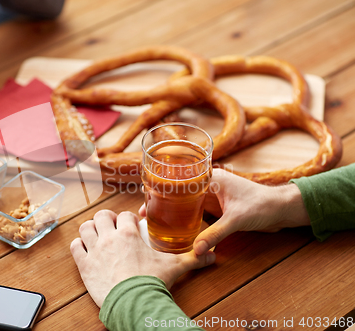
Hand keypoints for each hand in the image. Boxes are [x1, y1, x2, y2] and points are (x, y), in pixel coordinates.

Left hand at [70, 210, 215, 306]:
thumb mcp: (175, 268)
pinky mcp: (84, 266)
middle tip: (111, 226)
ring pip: (85, 228)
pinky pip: (75, 248)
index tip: (131, 225)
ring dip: (90, 229)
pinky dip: (78, 246)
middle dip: (106, 219)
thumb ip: (193, 259)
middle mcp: (109, 238)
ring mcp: (95, 251)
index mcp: (129, 234)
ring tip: (96, 235)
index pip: (125, 215)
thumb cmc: (152, 283)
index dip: (128, 218)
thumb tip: (212, 255)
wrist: (134, 303)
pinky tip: (85, 250)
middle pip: (101, 216)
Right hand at [139, 169, 310, 254]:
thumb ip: (215, 234)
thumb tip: (195, 249)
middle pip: (179, 191)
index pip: (180, 180)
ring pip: (186, 201)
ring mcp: (213, 196)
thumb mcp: (236, 220)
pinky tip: (175, 226)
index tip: (147, 199)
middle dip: (162, 201)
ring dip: (173, 209)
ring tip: (155, 219)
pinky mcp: (217, 207)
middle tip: (145, 213)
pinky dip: (185, 217)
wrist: (282, 210)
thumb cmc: (263, 205)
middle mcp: (209, 184)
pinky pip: (196, 211)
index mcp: (211, 178)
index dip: (162, 189)